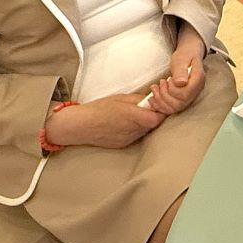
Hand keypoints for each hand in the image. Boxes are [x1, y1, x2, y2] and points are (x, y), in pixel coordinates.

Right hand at [45, 94, 165, 149]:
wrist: (81, 126)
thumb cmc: (99, 109)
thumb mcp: (121, 98)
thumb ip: (139, 100)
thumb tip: (152, 100)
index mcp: (133, 116)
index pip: (158, 118)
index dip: (161, 110)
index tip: (158, 104)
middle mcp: (133, 130)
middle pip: (153, 125)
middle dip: (153, 115)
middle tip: (146, 107)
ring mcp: (129, 139)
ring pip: (145, 131)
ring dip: (144, 123)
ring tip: (132, 115)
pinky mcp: (124, 145)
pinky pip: (136, 136)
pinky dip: (135, 129)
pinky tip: (124, 124)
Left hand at [145, 27, 207, 116]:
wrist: (188, 55)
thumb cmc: (185, 55)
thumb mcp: (181, 59)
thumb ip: (181, 70)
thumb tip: (181, 83)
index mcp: (198, 80)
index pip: (186, 93)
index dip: (174, 90)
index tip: (169, 80)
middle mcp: (195, 92)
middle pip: (180, 104)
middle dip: (165, 95)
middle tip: (161, 83)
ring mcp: (189, 97)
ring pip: (174, 109)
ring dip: (160, 100)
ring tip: (155, 88)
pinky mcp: (181, 100)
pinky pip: (170, 110)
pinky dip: (159, 106)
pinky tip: (153, 97)